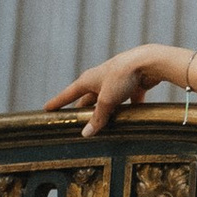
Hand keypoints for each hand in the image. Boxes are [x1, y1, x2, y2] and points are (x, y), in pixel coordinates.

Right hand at [47, 46, 170, 138]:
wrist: (149, 62)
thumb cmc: (122, 76)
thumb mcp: (107, 100)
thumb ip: (98, 117)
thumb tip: (86, 133)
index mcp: (88, 80)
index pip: (68, 94)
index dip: (58, 102)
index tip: (47, 109)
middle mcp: (100, 79)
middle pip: (88, 98)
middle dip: (83, 110)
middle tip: (76, 122)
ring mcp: (116, 81)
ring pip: (108, 100)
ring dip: (106, 112)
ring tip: (103, 126)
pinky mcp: (132, 84)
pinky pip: (128, 100)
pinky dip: (128, 109)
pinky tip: (131, 119)